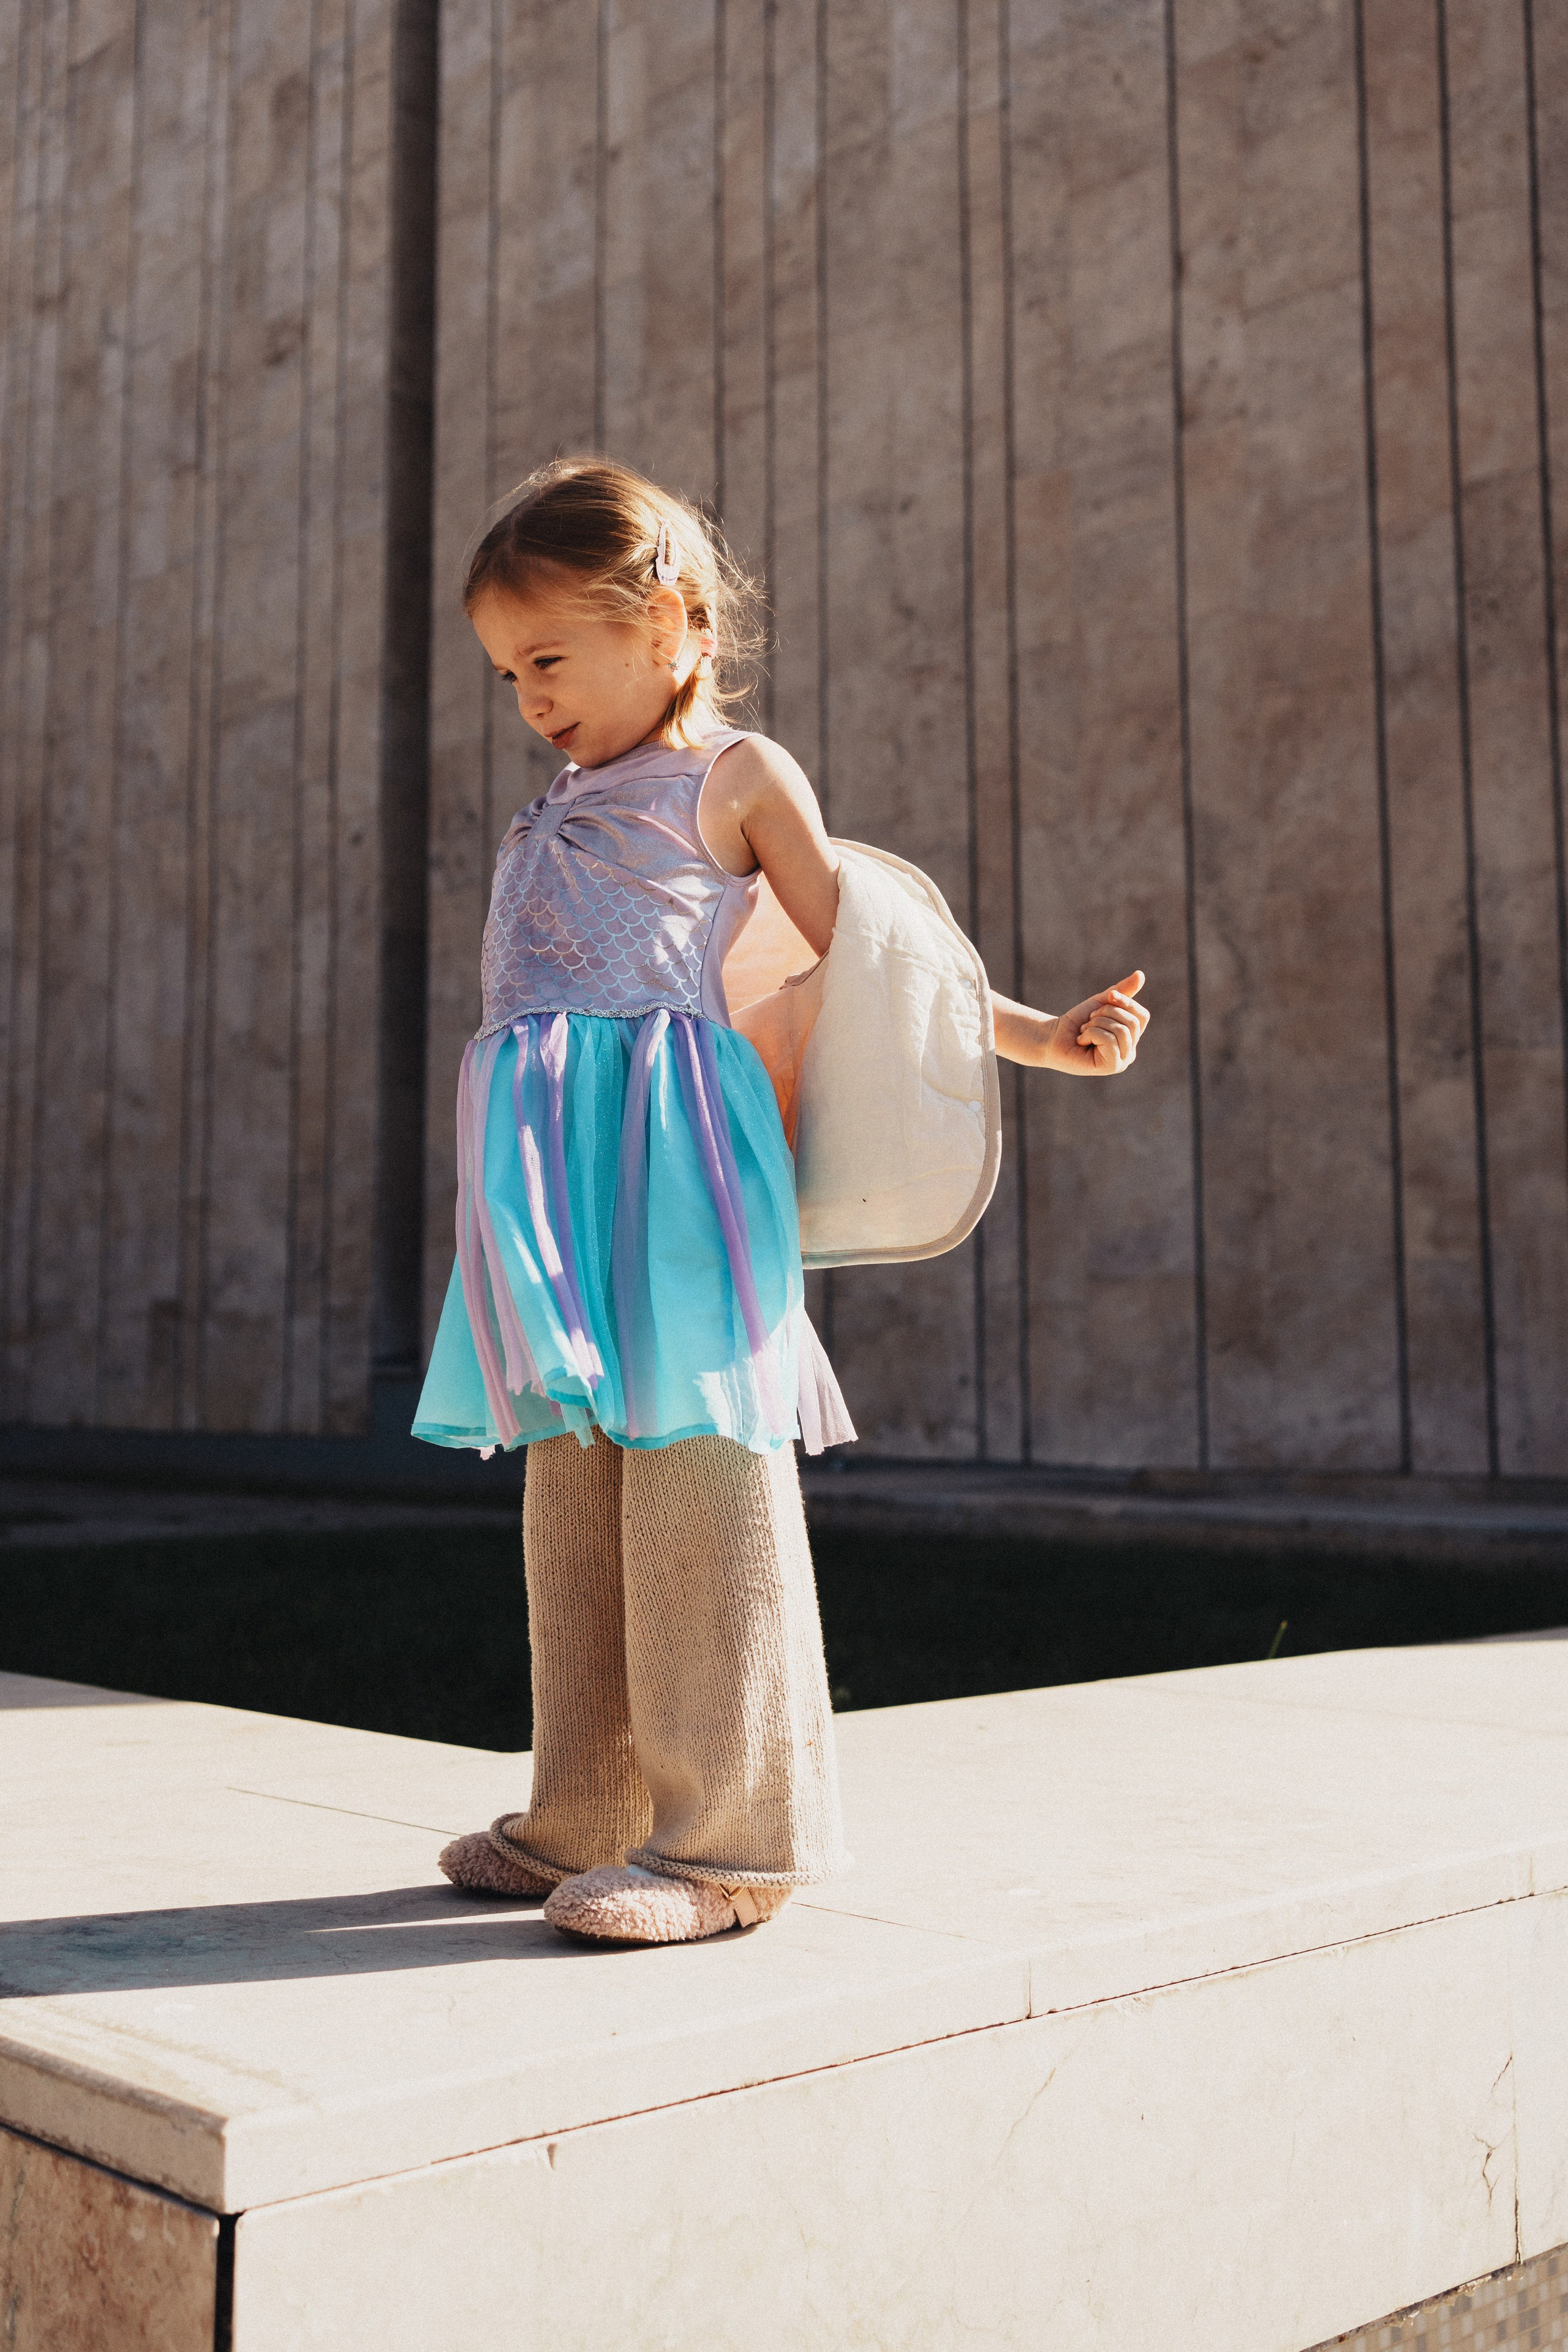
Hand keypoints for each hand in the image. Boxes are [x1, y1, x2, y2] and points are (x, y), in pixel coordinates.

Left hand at [991, 973, 1149, 1073]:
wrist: (1052, 1036)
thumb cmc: (1077, 1022)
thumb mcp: (1101, 1003)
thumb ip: (1122, 991)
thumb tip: (1141, 974)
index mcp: (1131, 1037)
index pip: (1142, 1016)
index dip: (1126, 1002)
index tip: (1109, 997)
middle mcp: (1130, 1051)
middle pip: (1132, 1023)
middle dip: (1106, 1014)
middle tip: (1089, 1021)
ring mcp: (1122, 1061)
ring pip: (1121, 1031)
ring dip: (1096, 1024)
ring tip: (1085, 1031)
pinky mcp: (1111, 1067)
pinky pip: (1110, 1041)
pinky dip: (1092, 1033)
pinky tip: (1082, 1041)